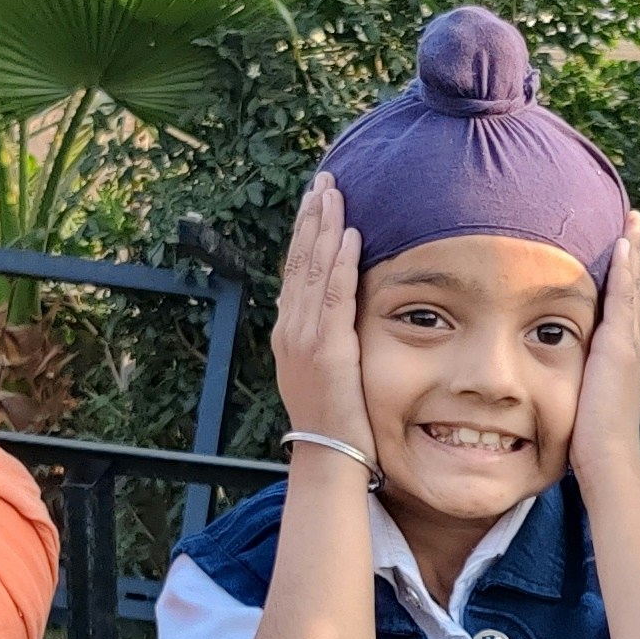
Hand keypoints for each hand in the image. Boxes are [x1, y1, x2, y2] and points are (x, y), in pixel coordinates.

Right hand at [270, 174, 370, 458]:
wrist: (329, 457)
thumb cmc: (336, 421)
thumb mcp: (324, 372)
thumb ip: (325, 338)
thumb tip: (328, 314)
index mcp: (289, 333)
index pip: (295, 271)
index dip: (304, 233)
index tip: (315, 201)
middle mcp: (290, 330)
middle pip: (298, 261)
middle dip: (311, 217)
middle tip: (323, 181)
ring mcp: (304, 339)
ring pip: (312, 270)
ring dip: (323, 227)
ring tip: (333, 192)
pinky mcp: (327, 349)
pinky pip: (333, 296)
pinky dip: (339, 262)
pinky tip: (349, 234)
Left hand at [568, 213, 639, 493]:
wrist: (604, 458)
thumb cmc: (588, 441)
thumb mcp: (580, 401)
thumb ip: (574, 383)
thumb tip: (556, 380)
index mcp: (620, 357)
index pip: (622, 307)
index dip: (625, 277)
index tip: (622, 248)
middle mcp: (630, 346)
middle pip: (634, 289)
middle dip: (634, 255)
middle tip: (635, 221)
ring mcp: (628, 345)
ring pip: (634, 287)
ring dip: (634, 252)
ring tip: (634, 221)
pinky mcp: (620, 347)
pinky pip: (626, 298)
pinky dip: (628, 270)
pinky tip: (625, 243)